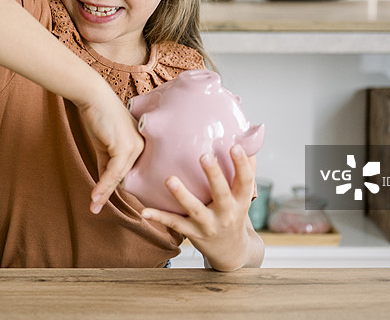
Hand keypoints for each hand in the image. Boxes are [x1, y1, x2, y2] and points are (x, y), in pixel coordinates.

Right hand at [78, 90, 144, 214]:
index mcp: (141, 146)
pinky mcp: (125, 147)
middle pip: (124, 177)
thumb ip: (106, 165)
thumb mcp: (104, 146)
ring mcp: (135, 147)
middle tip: (96, 208)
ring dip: (103, 193)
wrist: (94, 98)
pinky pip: (113, 172)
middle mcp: (142, 147)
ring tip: (94, 206)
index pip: (128, 172)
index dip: (114, 187)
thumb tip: (103, 186)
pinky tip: (94, 196)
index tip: (104, 201)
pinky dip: (102, 185)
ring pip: (118, 177)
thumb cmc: (99, 118)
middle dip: (108, 193)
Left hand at [140, 144, 260, 270]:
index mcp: (241, 200)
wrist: (232, 252)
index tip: (235, 147)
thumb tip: (245, 138)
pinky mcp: (193, 233)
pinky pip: (175, 223)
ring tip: (169, 179)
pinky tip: (144, 212)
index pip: (245, 181)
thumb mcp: (244, 196)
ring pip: (194, 209)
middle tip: (204, 156)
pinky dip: (159, 218)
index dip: (242, 164)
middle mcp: (227, 213)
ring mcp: (209, 224)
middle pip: (221, 193)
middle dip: (213, 176)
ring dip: (181, 195)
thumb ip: (245, 170)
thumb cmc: (235, 213)